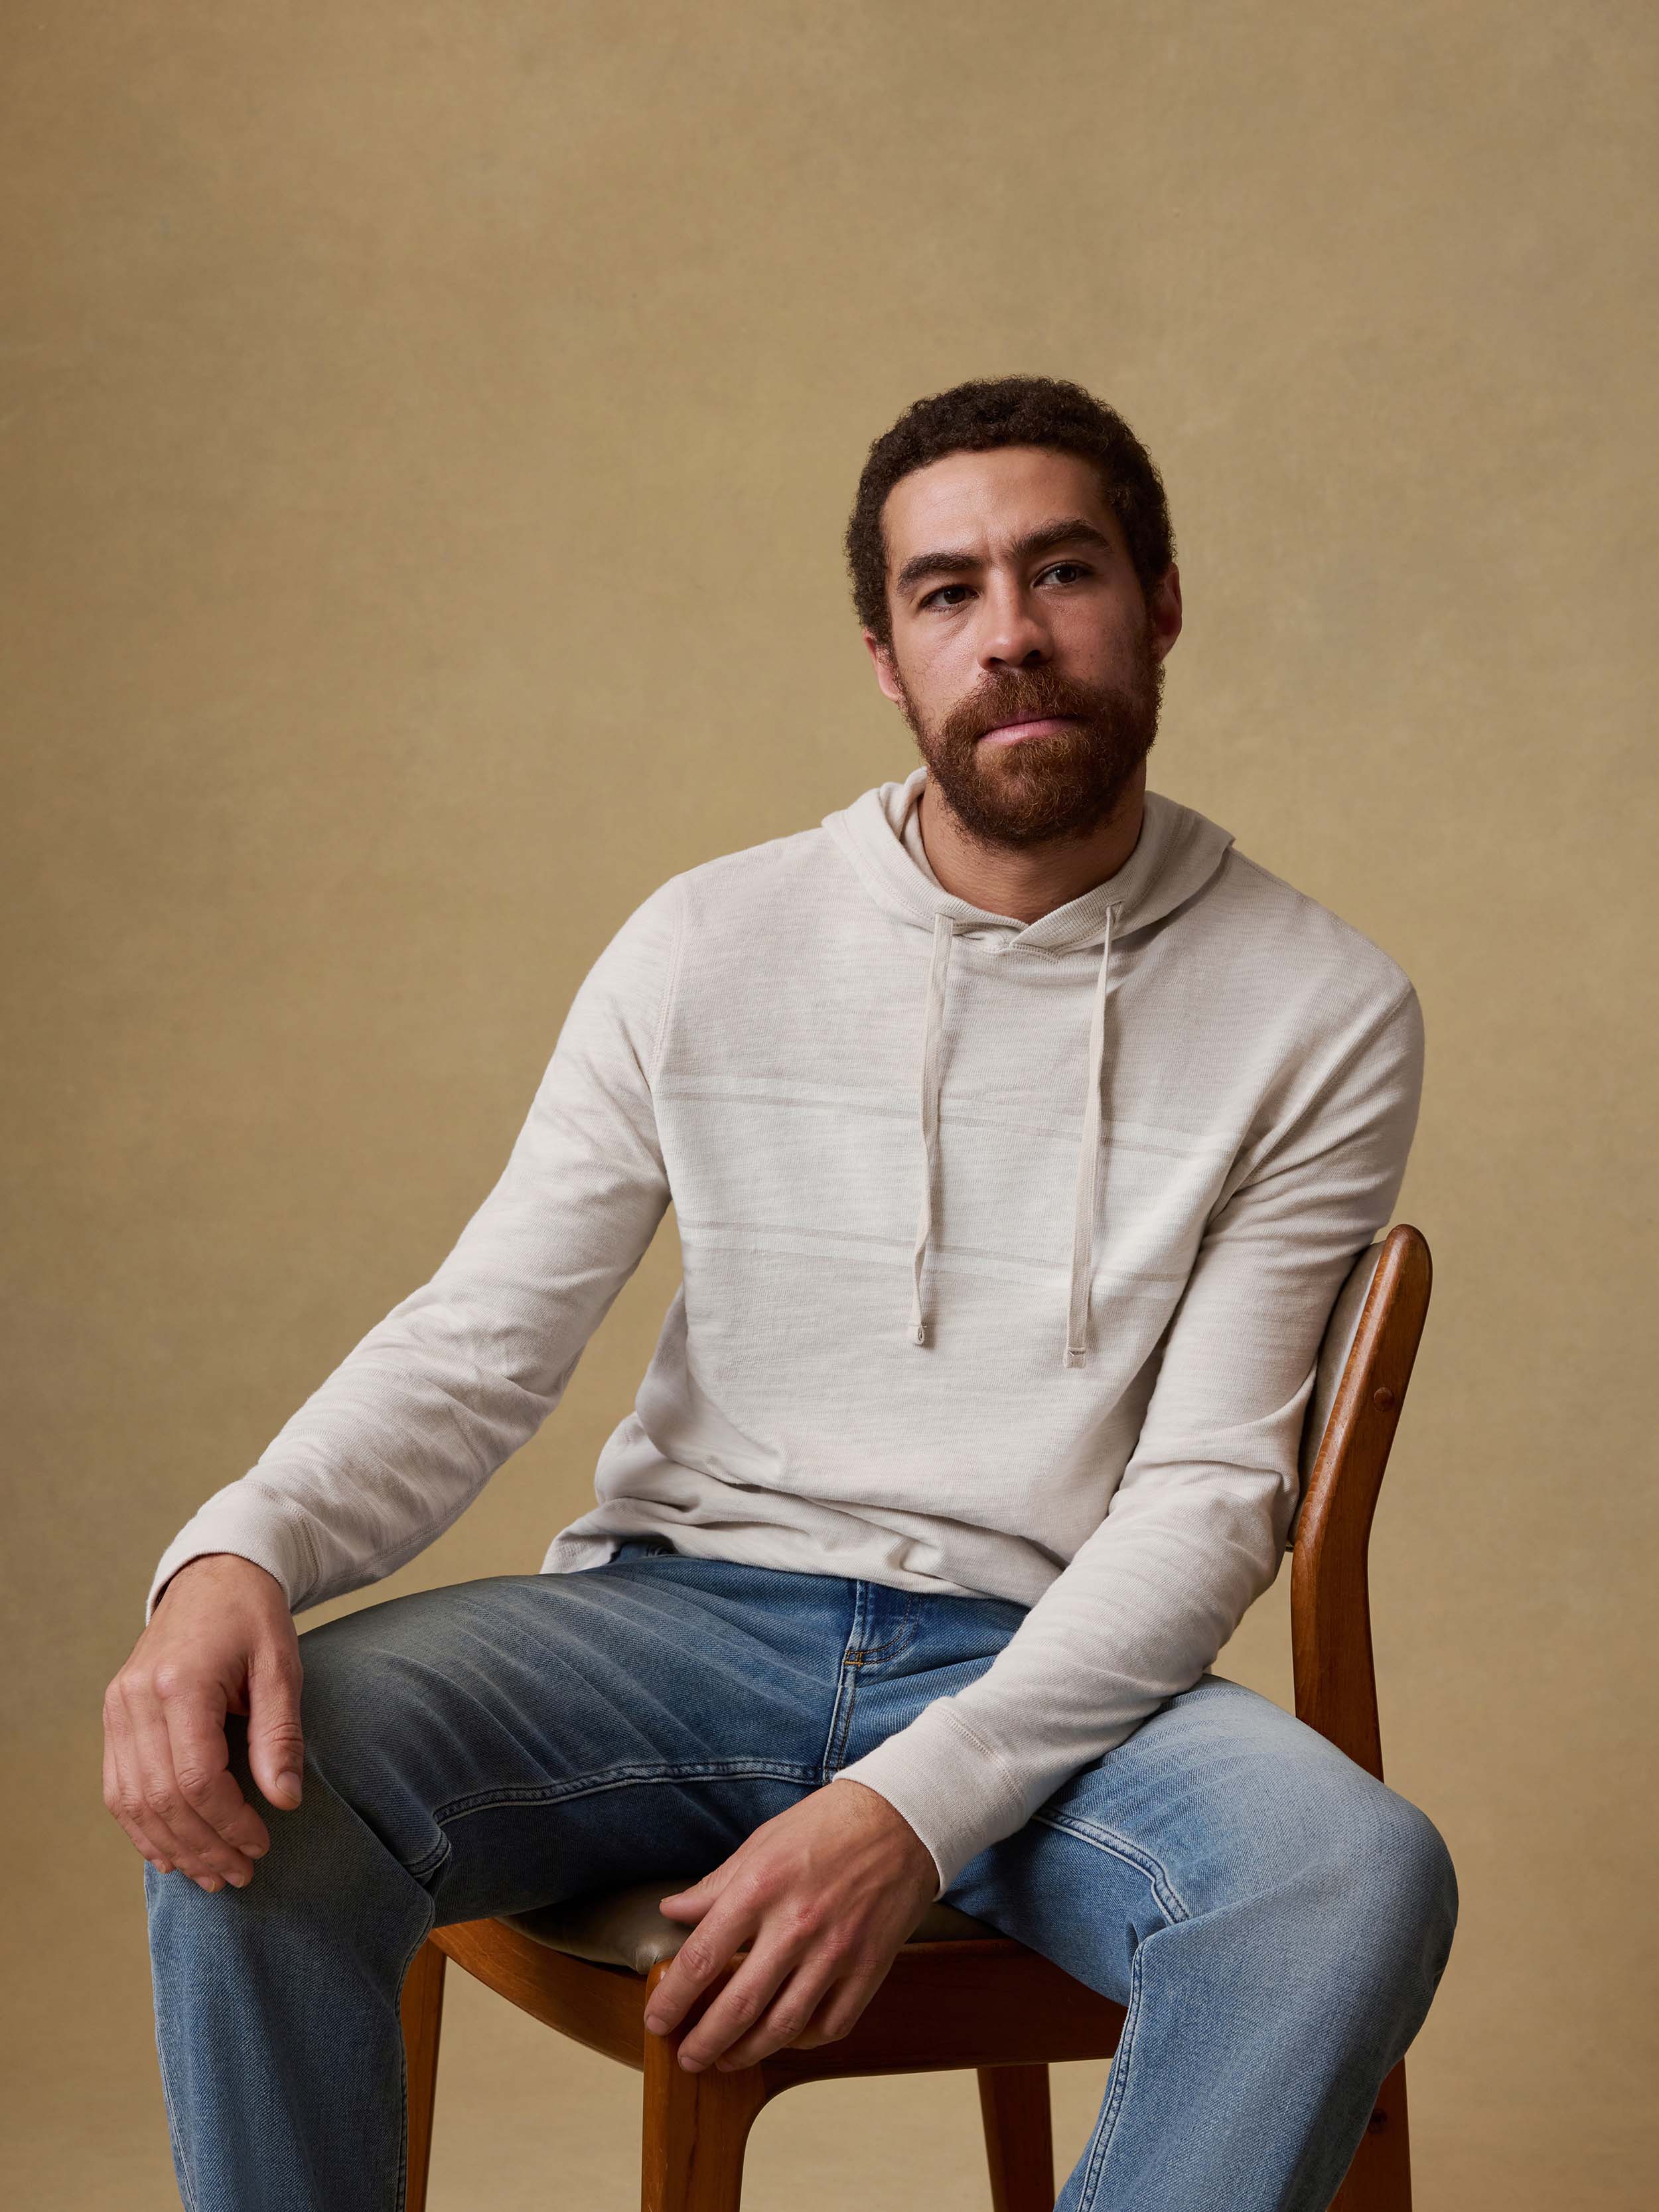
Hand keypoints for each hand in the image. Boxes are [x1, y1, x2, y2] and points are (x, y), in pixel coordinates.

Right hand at [102, 1552, 304, 1892]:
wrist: (212, 1576)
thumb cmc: (253, 1619)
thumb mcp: (281, 1666)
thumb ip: (280, 1735)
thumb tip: (285, 1801)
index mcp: (180, 1683)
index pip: (195, 1778)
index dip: (229, 1822)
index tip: (262, 1844)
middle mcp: (136, 1699)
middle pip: (161, 1798)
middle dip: (203, 1845)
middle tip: (240, 1874)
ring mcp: (117, 1708)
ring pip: (132, 1801)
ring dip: (171, 1846)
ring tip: (211, 1874)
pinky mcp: (113, 1715)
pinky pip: (118, 1786)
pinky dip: (142, 1826)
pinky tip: (170, 1852)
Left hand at [643, 1778, 938, 2072]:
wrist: (900, 1819)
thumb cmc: (825, 1826)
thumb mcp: (761, 1843)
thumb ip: (715, 1885)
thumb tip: (672, 1912)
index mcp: (761, 1887)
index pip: (702, 1958)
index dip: (672, 1998)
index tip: (656, 2019)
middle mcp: (796, 1924)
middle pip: (738, 2006)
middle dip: (703, 2043)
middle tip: (686, 2057)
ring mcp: (836, 1951)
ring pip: (783, 2027)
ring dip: (746, 2053)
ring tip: (725, 2060)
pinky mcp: (869, 1968)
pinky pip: (831, 2025)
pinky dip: (802, 2042)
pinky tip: (782, 2039)